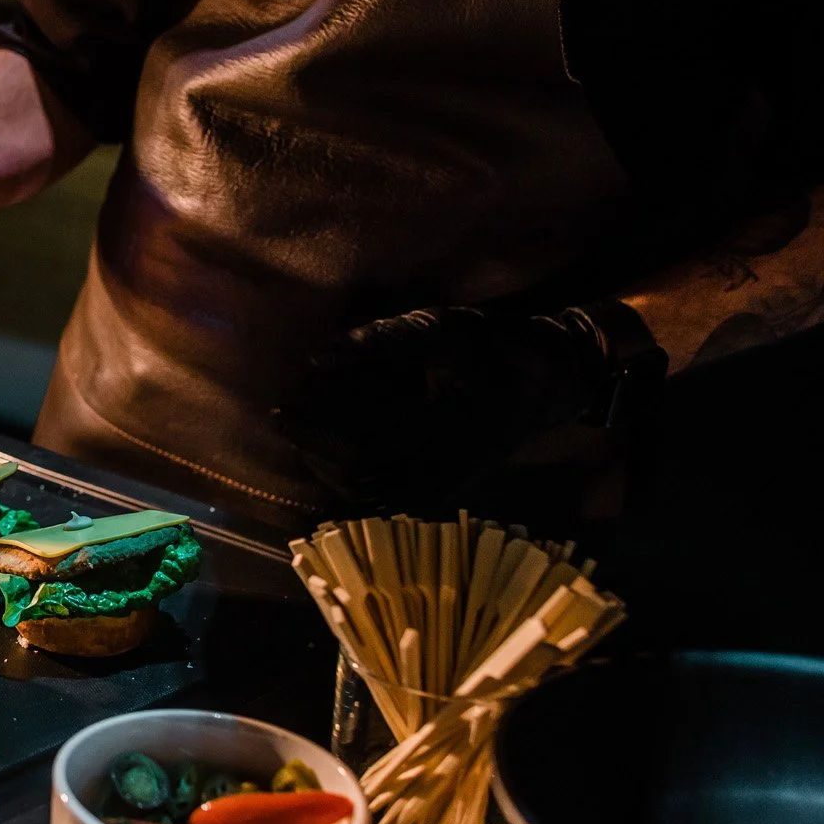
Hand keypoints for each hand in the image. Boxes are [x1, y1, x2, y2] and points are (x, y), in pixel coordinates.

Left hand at [273, 301, 662, 506]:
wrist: (545, 380)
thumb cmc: (493, 346)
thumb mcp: (441, 329)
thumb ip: (379, 340)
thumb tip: (314, 356)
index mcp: (443, 439)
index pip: (358, 450)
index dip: (313, 432)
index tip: (279, 409)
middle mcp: (442, 475)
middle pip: (354, 478)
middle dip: (314, 448)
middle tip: (285, 416)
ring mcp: (440, 489)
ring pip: (364, 493)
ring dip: (327, 464)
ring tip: (305, 428)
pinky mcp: (437, 492)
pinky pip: (380, 495)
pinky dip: (349, 473)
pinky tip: (332, 447)